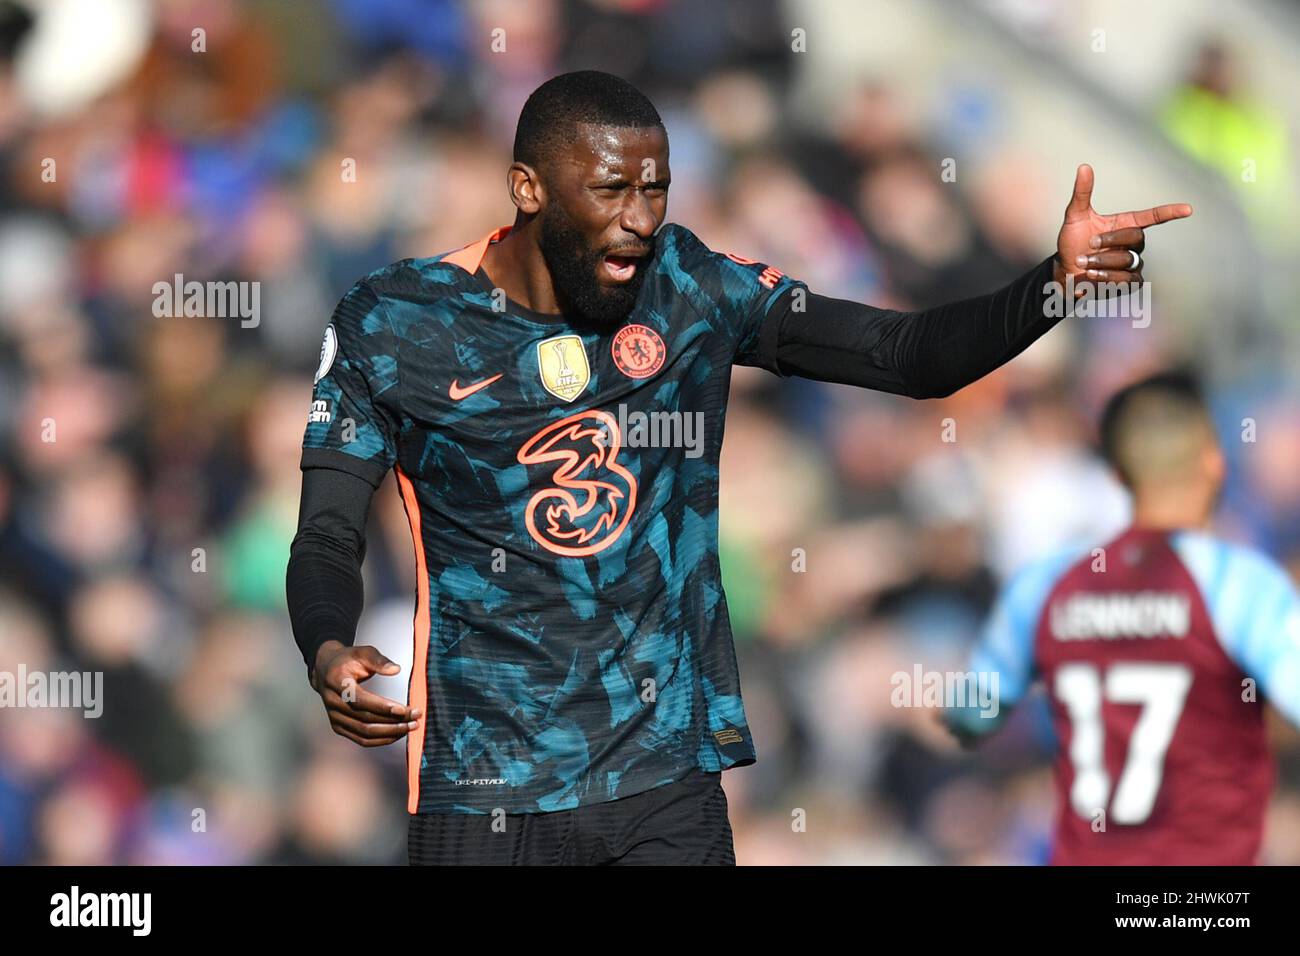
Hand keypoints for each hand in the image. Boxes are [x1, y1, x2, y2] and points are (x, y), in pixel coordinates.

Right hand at [311, 640, 420, 746]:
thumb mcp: (362, 652)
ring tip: (410, 726)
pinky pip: (361, 739)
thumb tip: (396, 669)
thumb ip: (379, 660)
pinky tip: (397, 734)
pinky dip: (381, 740)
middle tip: (415, 717)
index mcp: (337, 682)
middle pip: (365, 719)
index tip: (404, 709)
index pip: (360, 700)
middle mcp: (333, 702)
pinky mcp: (339, 727)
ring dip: (390, 733)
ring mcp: (335, 717)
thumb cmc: (347, 660)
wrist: (326, 670)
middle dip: (393, 721)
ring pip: (364, 732)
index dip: (382, 707)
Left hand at [1054, 164, 1192, 294]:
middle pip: (1136, 238)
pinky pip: (1129, 280)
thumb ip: (1082, 193)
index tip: (1188, 209)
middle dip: (1111, 241)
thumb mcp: (1075, 216)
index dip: (1169, 213)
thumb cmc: (1072, 242)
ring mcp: (1132, 263)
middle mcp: (1132, 243)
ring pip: (1130, 261)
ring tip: (1083, 263)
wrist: (1064, 271)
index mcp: (1125, 224)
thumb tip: (1084, 166)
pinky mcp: (1129, 282)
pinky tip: (1091, 277)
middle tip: (1089, 244)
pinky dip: (1108, 278)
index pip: (1152, 217)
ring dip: (1103, 262)